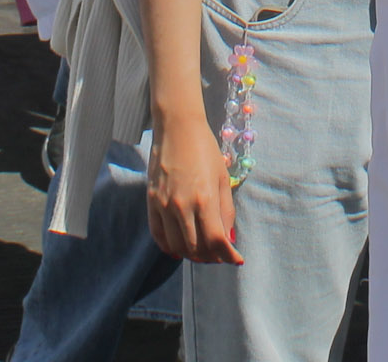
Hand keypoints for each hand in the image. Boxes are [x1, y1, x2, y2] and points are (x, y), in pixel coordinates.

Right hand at [146, 103, 242, 262]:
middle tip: (220, 254)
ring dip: (192, 254)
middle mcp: (182, 206)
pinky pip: (159, 236)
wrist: (177, 128)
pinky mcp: (151, 202)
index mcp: (204, 199)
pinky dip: (170, 247)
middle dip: (212, 257)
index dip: (228, 255)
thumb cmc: (204, 150)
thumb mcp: (223, 179)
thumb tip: (228, 238)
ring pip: (177, 247)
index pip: (216, 241)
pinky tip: (180, 247)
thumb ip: (226, 211)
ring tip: (203, 250)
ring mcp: (163, 206)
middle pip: (197, 249)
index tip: (236, 259)